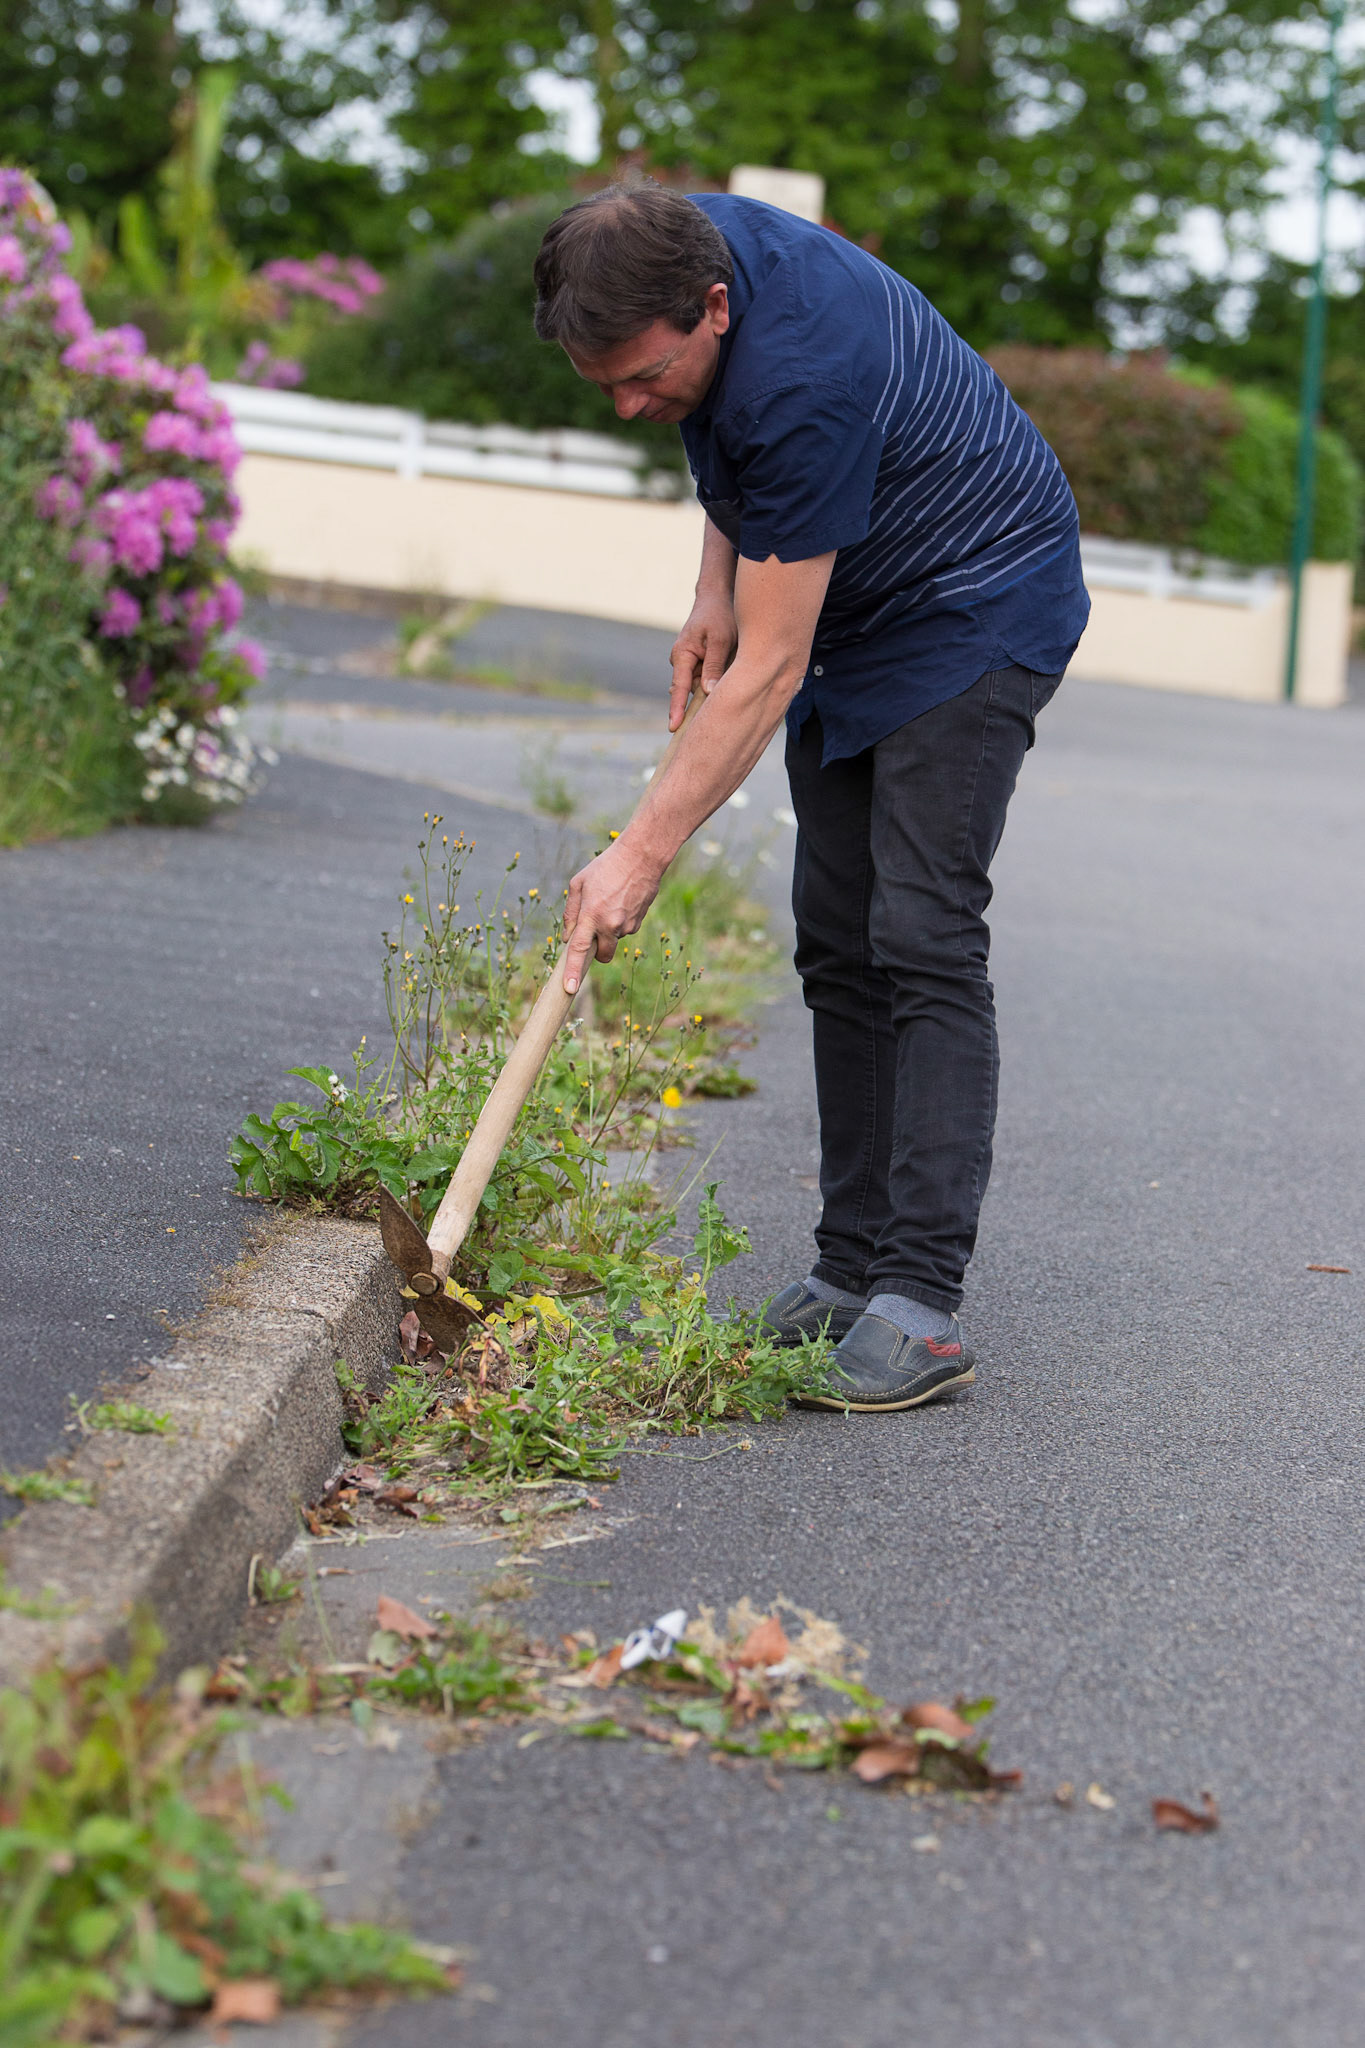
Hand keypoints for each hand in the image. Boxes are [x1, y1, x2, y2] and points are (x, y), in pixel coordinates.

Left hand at [561, 834, 663, 993]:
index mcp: (591, 915)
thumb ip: (570, 913)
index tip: (569, 989)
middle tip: (593, 929)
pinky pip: (625, 930)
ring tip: (610, 901)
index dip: (572, 971)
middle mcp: (610, 925)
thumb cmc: (605, 867)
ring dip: (608, 930)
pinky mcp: (639, 922)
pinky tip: (621, 901)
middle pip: (601, 956)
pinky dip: (620, 922)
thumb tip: (567, 937)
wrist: (641, 857)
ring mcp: (627, 926)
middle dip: (596, 951)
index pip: (579, 950)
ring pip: (613, 940)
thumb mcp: (578, 883)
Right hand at [668, 589, 736, 729]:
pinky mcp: (698, 663)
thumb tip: (708, 693)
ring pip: (702, 684)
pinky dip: (717, 675)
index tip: (673, 727)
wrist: (716, 598)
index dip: (677, 709)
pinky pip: (707, 677)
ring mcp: (689, 663)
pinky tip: (727, 660)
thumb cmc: (719, 616)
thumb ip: (715, 666)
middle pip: (693, 690)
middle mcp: (681, 661)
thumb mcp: (721, 640)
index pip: (680, 688)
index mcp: (682, 655)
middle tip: (723, 681)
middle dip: (706, 693)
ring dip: (716, 680)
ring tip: (729, 658)